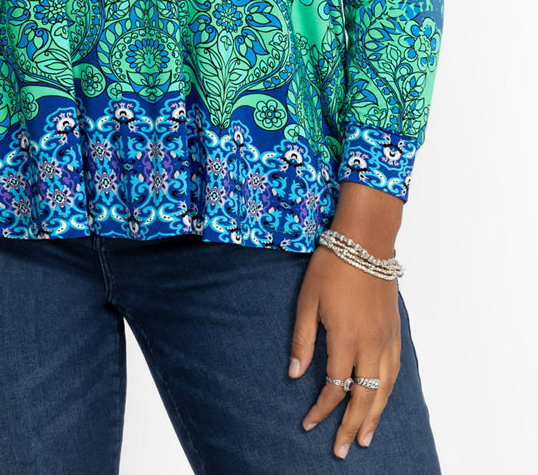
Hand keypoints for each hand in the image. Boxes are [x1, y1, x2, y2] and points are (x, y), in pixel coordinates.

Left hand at [288, 243, 400, 458]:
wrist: (366, 240)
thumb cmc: (331, 265)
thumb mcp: (307, 300)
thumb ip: (302, 340)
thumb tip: (294, 375)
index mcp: (345, 339)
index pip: (334, 388)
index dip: (321, 410)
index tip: (308, 424)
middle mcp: (371, 345)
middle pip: (364, 397)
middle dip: (352, 427)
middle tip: (343, 451)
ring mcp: (387, 338)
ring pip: (384, 389)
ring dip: (375, 416)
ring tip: (366, 438)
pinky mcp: (395, 330)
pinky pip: (395, 371)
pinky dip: (388, 391)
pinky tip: (382, 399)